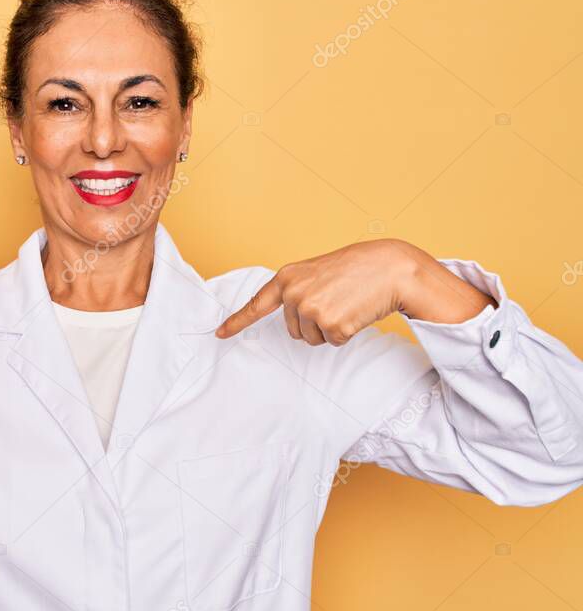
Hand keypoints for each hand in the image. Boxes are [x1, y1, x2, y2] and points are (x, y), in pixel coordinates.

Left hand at [215, 239, 419, 345]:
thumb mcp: (317, 272)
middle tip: (336, 300)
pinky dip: (346, 333)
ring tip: (346, 304)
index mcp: (287, 277)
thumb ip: (297, 289)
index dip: (237, 322)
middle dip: (314, 322)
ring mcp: (311, 310)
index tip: (219, 334)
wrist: (390, 267)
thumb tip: (290, 315)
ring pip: (312, 338)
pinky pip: (332, 342)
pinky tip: (356, 312)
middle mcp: (294, 293)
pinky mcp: (331, 325)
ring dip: (330, 328)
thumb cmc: (357, 268)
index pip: (256, 304)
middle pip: (293, 329)